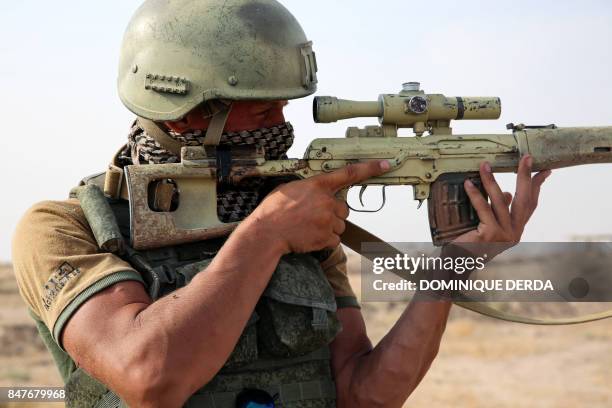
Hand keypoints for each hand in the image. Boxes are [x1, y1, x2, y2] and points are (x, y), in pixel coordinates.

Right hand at [250, 160, 390, 253]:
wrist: (267, 232)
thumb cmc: (274, 210)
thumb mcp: (290, 188)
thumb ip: (310, 188)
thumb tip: (318, 190)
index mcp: (318, 185)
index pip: (349, 173)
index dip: (370, 168)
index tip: (385, 164)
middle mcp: (326, 201)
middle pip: (344, 209)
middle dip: (332, 214)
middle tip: (313, 217)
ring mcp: (328, 220)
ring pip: (340, 225)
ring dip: (328, 227)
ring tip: (308, 227)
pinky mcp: (326, 237)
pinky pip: (335, 239)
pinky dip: (324, 240)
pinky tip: (309, 236)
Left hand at [454, 154, 550, 245]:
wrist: (456, 265)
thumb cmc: (470, 243)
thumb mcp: (488, 225)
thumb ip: (499, 211)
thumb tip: (506, 193)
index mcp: (516, 230)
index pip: (530, 204)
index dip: (537, 186)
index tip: (543, 169)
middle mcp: (514, 233)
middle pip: (523, 200)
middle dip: (525, 177)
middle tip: (526, 158)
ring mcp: (503, 236)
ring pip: (500, 201)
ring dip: (491, 180)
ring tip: (484, 165)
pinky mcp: (489, 235)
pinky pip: (483, 209)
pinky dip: (476, 194)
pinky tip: (469, 184)